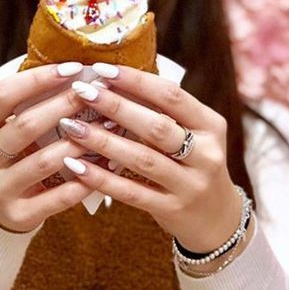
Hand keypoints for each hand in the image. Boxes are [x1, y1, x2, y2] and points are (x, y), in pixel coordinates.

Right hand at [0, 61, 95, 232]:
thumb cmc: (8, 157)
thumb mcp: (2, 129)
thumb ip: (24, 105)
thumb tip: (73, 70)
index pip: (1, 96)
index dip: (37, 79)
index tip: (73, 68)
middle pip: (24, 125)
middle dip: (63, 105)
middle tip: (94, 92)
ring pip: (44, 161)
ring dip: (79, 142)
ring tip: (106, 128)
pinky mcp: (17, 215)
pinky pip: (57, 197)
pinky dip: (83, 181)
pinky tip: (103, 167)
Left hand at [56, 62, 240, 251]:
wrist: (217, 220)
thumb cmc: (192, 165)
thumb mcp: (192, 134)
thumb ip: (161, 111)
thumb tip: (110, 79)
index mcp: (211, 126)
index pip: (172, 96)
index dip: (136, 81)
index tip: (101, 69)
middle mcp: (206, 154)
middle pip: (156, 126)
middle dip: (116, 106)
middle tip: (81, 92)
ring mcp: (190, 185)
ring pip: (142, 159)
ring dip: (103, 141)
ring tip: (71, 126)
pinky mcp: (172, 210)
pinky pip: (131, 192)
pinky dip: (102, 179)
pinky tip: (75, 166)